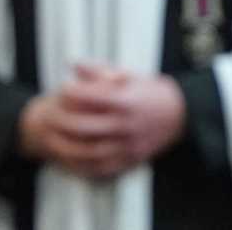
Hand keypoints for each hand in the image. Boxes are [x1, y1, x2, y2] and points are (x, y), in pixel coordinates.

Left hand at [18, 64, 185, 178]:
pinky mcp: (131, 159)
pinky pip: (102, 168)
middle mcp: (126, 124)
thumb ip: (100, 70)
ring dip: (67, 147)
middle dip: (62, 121)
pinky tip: (70, 159)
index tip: (62, 88)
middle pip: (85, 126)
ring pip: (90, 151)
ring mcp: (128, 145)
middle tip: (48, 116)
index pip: (91, 96)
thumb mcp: (130, 75)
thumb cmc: (152, 92)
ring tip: (52, 139)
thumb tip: (73, 64)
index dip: (72, 92)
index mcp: (126, 100)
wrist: (182, 114)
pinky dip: (83, 166)